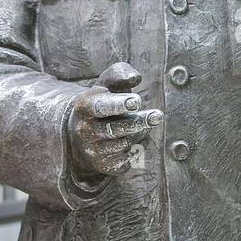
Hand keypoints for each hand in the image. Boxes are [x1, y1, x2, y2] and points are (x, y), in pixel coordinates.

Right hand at [68, 61, 160, 177]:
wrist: (82, 134)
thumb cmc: (102, 102)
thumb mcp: (106, 84)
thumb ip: (119, 74)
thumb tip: (136, 77)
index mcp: (84, 107)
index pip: (100, 107)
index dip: (118, 104)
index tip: (137, 101)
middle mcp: (84, 131)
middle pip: (115, 128)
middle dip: (138, 122)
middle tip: (157, 116)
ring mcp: (92, 150)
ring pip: (124, 143)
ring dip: (139, 133)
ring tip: (146, 123)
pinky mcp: (103, 165)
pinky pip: (125, 160)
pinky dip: (134, 150)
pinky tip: (133, 142)